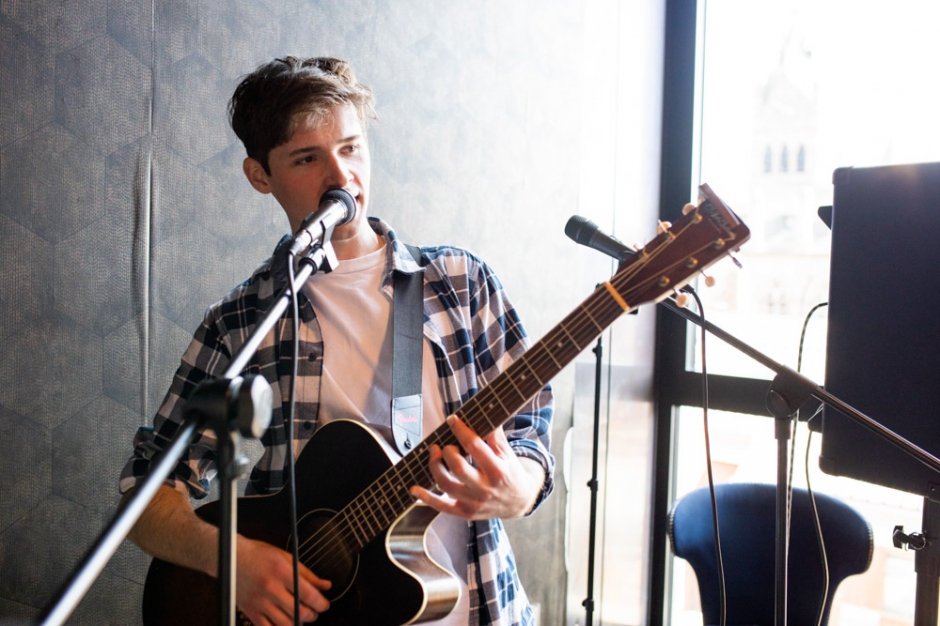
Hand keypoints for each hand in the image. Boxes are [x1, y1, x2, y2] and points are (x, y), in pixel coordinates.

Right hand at [235, 535, 331, 624]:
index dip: (321, 603)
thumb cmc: (259, 555)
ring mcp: (259, 602)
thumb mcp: (287, 557)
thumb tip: (325, 585)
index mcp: (281, 572)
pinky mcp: (250, 611)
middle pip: (299, 612)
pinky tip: (285, 623)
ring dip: (298, 624)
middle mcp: (270, 588)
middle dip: (312, 615)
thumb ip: (308, 574)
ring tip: (301, 617)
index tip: (324, 605)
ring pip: (285, 624)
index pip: (307, 594)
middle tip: (314, 612)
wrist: (232, 557)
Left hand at [409, 416, 543, 519]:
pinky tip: (414, 489)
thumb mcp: (508, 453)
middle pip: (458, 468)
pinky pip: (442, 507)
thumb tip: (484, 412)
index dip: (461, 430)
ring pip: (446, 485)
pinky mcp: (465, 512)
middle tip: (446, 444)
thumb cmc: (510, 473)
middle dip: (447, 451)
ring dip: (435, 467)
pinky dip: (426, 498)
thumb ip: (494, 435)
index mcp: (497, 470)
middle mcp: (485, 488)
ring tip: (434, 454)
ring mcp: (474, 502)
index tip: (452, 420)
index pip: (475, 447)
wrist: (519, 502)